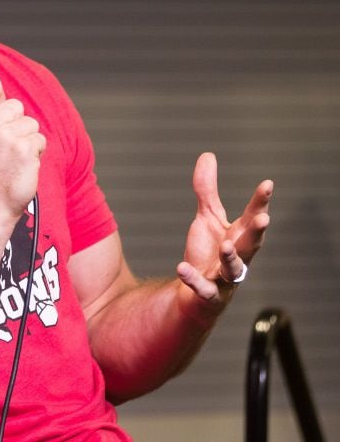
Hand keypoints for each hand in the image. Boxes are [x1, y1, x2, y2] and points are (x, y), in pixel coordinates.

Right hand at [0, 76, 45, 232]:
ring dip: (25, 140)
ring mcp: (4, 136)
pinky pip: (39, 140)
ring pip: (30, 123)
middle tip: (0, 148)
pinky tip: (19, 166)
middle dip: (13, 124)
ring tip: (9, 158)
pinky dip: (35, 153)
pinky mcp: (24, 149)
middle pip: (15, 105)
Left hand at [175, 152, 271, 309]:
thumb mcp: (206, 217)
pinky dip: (193, 280)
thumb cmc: (208, 252)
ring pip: (233, 270)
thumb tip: (208, 155)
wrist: (195, 293)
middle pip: (250, 244)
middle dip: (257, 232)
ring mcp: (223, 278)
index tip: (268, 184)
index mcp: (239, 236)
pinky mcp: (208, 294)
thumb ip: (207, 190)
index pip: (252, 217)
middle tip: (263, 219)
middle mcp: (236, 257)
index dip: (260, 202)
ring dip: (231, 258)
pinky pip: (202, 289)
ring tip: (225, 244)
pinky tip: (182, 267)